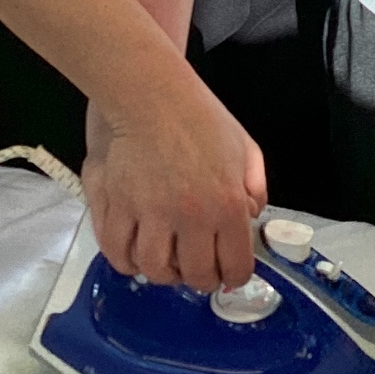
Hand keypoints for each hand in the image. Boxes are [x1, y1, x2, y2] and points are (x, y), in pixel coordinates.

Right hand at [82, 68, 265, 291]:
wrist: (151, 94)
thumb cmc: (198, 117)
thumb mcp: (246, 150)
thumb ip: (256, 189)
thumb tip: (251, 218)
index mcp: (227, 205)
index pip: (235, 267)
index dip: (232, 277)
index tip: (227, 275)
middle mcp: (191, 217)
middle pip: (195, 276)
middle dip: (199, 279)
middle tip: (196, 269)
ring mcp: (151, 214)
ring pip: (156, 271)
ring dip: (163, 273)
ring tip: (166, 261)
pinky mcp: (118, 207)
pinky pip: (118, 252)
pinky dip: (126, 261)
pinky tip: (135, 253)